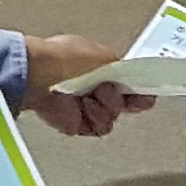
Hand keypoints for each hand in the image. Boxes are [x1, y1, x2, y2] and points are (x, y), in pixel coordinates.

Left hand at [21, 34, 154, 136]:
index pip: (125, 83)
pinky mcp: (75, 123)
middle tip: (109, 91)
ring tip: (92, 96)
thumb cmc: (65, 58)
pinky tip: (84, 107)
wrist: (40, 75)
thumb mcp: (106, 57)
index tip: (146, 95)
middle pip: (121, 104)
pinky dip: (94, 119)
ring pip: (111, 118)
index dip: (138, 91)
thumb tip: (135, 76)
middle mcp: (91, 87)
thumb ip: (126, 69)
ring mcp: (83, 107)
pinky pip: (97, 128)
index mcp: (97, 67)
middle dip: (118, 99)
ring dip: (106, 108)